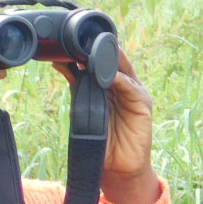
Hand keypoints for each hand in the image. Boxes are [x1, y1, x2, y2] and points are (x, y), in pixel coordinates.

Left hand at [50, 45, 158, 203]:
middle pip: (113, 59)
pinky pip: (131, 88)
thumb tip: (59, 62)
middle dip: (102, 48)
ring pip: (123, 69)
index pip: (100, 59)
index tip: (73, 37)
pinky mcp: (143, 104)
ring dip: (111, 59)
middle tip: (85, 36)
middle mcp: (122, 84)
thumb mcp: (84, 107)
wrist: (117, 167)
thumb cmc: (101, 138)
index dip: (90, 48)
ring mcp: (134, 92)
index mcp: (108, 82)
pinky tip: (112, 76)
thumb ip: (77, 85)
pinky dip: (122, 81)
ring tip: (96, 50)